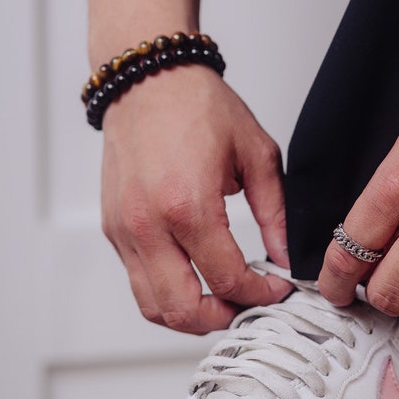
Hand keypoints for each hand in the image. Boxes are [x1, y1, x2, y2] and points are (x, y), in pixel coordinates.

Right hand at [100, 66, 292, 333]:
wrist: (148, 80)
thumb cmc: (196, 105)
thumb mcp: (256, 153)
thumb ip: (275, 212)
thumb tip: (285, 256)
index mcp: (188, 206)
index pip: (227, 279)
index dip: (260, 294)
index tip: (277, 288)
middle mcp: (149, 225)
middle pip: (183, 310)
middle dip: (223, 318)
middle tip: (248, 305)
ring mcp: (125, 231)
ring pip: (153, 307)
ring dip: (191, 316)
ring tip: (222, 300)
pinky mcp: (113, 229)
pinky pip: (137, 282)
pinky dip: (166, 293)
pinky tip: (195, 277)